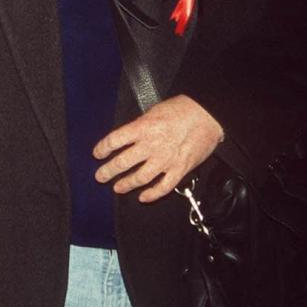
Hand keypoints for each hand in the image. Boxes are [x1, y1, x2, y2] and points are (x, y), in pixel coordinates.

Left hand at [93, 95, 223, 202]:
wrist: (208, 115)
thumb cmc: (182, 109)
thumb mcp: (153, 111)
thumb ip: (140, 126)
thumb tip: (128, 137)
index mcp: (142, 127)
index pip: (114, 140)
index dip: (103, 148)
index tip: (97, 153)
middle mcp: (151, 145)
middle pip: (123, 162)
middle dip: (108, 171)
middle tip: (100, 176)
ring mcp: (165, 160)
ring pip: (140, 178)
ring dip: (126, 184)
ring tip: (117, 188)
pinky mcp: (180, 169)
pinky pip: (163, 187)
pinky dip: (152, 194)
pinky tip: (143, 197)